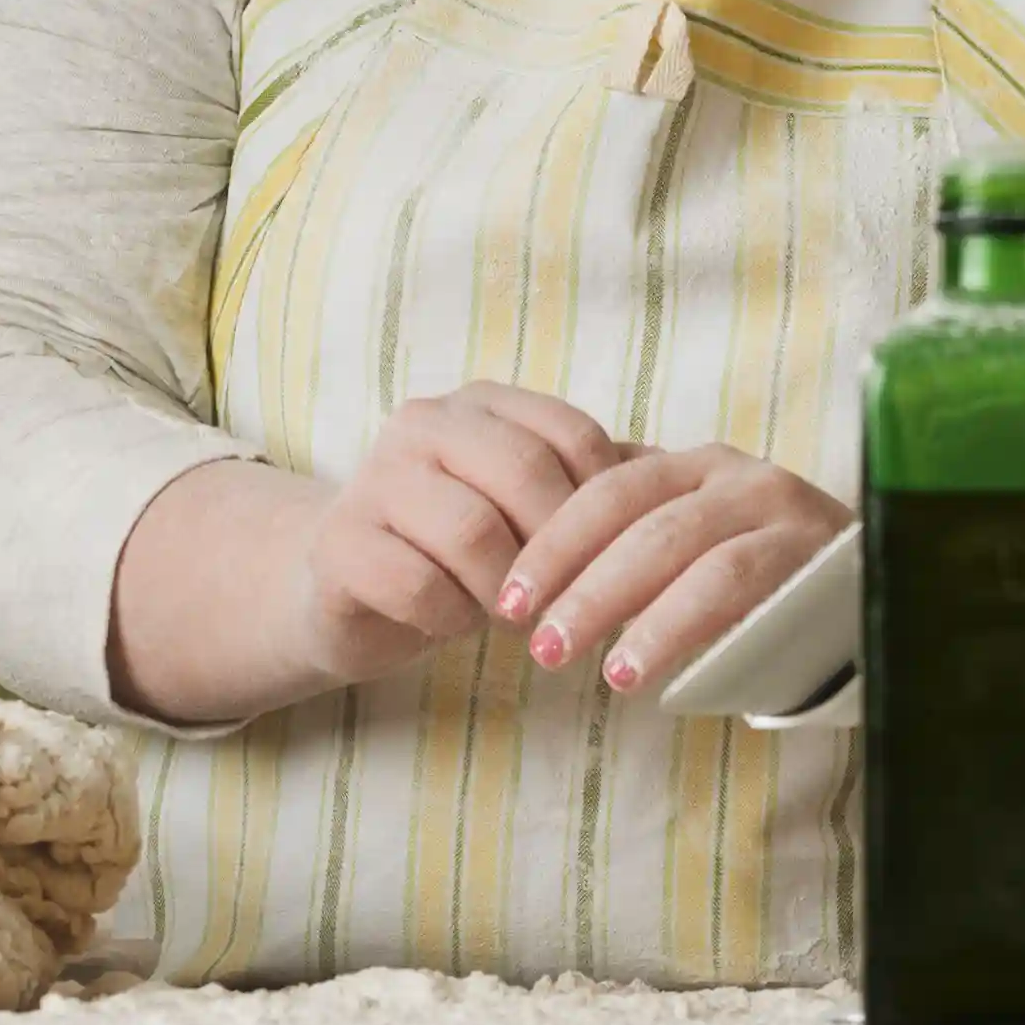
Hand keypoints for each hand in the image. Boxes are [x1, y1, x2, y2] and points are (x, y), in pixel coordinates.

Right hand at [292, 385, 621, 685]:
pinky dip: (450, 618)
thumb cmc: (458, 547)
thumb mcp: (526, 508)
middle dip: (558, 549)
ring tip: (504, 613)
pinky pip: (420, 585)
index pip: (572, 434)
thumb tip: (686, 474)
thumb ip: (593, 485)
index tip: (609, 555)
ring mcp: (373, 478)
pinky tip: (448, 621)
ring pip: (473, 532)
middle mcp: (422, 423)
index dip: (606, 503)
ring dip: (504, 590)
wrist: (344, 588)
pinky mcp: (338, 544)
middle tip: (565, 598)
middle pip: (524, 472)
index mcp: (478, 402)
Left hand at [490, 444, 849, 693]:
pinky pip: (731, 581)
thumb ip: (637, 546)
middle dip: (573, 577)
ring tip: (574, 661)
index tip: (506, 598)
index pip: (604, 488)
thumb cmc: (771, 590)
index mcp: (695, 467)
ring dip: (616, 603)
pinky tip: (636, 667)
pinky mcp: (814, 552)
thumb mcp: (699, 553)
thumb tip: (536, 576)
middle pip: (633, 515)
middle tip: (531, 638)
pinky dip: (674, 624)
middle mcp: (737, 475)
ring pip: (678, 546)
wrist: (880, 608)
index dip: (551, 542)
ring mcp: (780, 507)